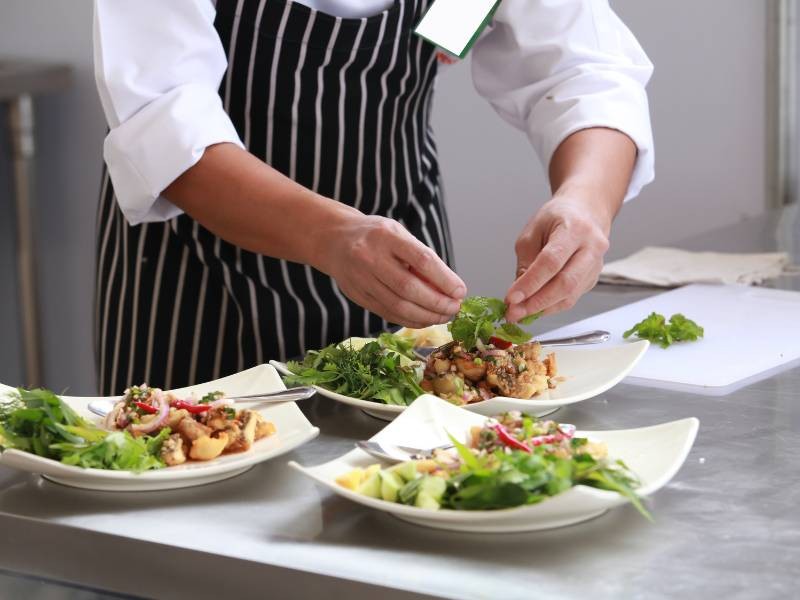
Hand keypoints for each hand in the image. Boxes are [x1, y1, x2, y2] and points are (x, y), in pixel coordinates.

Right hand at [315, 214, 466, 327]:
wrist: (334, 240)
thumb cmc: (376, 236)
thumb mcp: (398, 234)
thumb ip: (420, 257)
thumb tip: (450, 287)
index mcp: (387, 236)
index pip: (421, 260)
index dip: (444, 279)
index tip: (460, 291)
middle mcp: (370, 257)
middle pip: (409, 288)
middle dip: (437, 303)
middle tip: (455, 308)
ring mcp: (361, 278)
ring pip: (397, 306)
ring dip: (426, 316)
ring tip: (444, 316)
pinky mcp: (357, 296)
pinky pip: (387, 314)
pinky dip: (410, 320)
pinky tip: (424, 320)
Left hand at [504, 197, 610, 321]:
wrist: (586, 212)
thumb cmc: (557, 218)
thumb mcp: (533, 231)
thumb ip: (526, 261)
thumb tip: (518, 293)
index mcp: (575, 229)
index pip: (551, 261)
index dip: (530, 283)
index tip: (511, 298)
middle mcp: (592, 247)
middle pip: (566, 283)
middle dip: (537, 302)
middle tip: (514, 312)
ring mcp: (596, 265)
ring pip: (570, 295)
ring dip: (542, 308)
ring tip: (520, 313)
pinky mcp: (593, 278)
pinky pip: (572, 298)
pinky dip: (551, 306)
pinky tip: (534, 307)